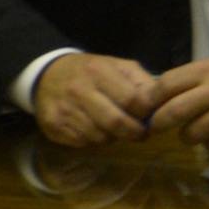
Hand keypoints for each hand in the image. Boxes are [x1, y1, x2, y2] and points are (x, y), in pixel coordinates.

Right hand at [33, 51, 156, 146]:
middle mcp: (79, 91)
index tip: (151, 118)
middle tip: (140, 134)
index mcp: (98, 72)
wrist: (47, 75)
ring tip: (116, 129)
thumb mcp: (118, 66)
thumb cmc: (91, 71)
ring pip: (99, 136)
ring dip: (113, 137)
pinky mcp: (53, 127)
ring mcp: (64, 110)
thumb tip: (161, 104)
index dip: (145, 113)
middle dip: (133, 132)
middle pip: (116, 122)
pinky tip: (95, 129)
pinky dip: (94, 140)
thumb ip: (141, 82)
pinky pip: (82, 142)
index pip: (132, 99)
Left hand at [146, 55, 208, 150]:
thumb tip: (155, 96)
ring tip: (199, 128)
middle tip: (157, 126)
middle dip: (158, 123)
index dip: (149, 99)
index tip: (145, 108)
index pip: (165, 84)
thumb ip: (191, 79)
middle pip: (171, 113)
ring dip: (189, 135)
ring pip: (190, 135)